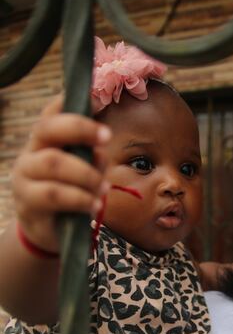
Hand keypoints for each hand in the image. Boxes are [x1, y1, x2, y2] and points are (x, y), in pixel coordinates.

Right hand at [12, 96, 111, 253]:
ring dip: (86, 173)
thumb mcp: (83, 175)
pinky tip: (95, 204)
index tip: (98, 99)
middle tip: (107, 138)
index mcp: (43, 143)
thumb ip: (91, 160)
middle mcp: (30, 155)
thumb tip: (100, 150)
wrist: (48, 233)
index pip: (50, 114)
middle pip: (47, 129)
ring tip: (104, 188)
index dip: (69, 103)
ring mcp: (25, 179)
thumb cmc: (69, 198)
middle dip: (80, 129)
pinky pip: (55, 194)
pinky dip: (80, 198)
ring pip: (54, 163)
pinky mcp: (28, 203)